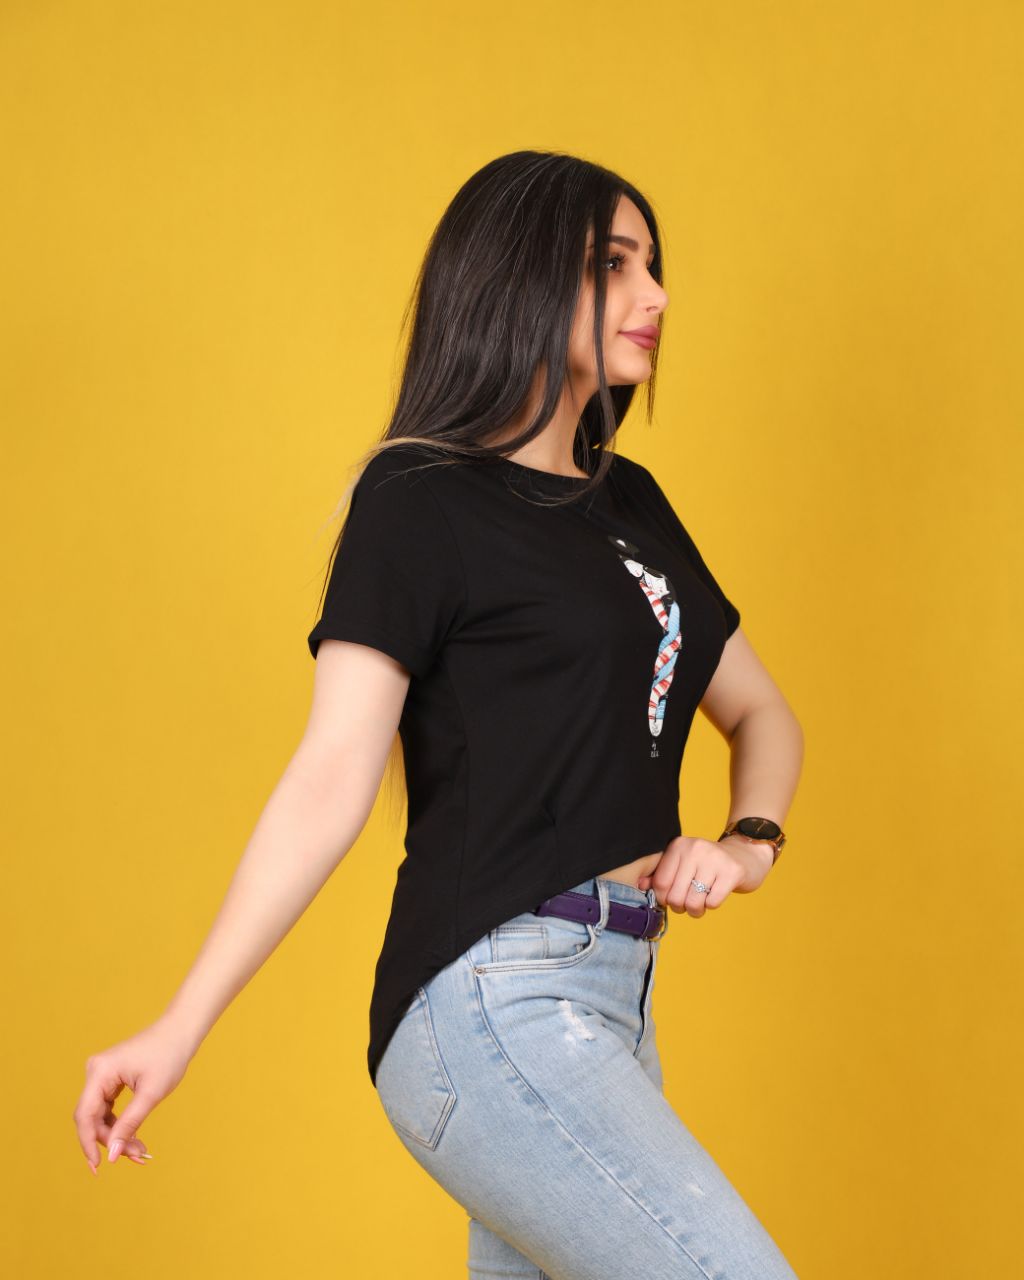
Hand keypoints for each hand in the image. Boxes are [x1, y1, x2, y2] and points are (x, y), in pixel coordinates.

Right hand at [73, 1017, 194, 1174]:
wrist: (180, 1032)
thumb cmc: (168, 1057)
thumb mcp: (151, 1094)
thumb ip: (129, 1124)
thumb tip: (112, 1155)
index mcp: (100, 1072)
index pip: (85, 1115)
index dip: (88, 1143)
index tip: (99, 1166)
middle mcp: (96, 1072)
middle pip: (93, 1118)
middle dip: (111, 1140)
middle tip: (136, 1157)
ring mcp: (102, 1076)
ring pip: (101, 1116)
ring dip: (117, 1135)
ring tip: (140, 1151)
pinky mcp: (111, 1080)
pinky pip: (109, 1109)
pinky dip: (121, 1124)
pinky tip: (135, 1138)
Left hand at [635, 834, 773, 918]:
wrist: (745, 855)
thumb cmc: (707, 865)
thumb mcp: (683, 864)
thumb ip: (661, 874)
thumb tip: (639, 885)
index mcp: (678, 846)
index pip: (660, 883)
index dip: (664, 899)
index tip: (671, 899)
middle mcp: (695, 848)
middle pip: (675, 896)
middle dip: (680, 907)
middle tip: (688, 904)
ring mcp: (715, 859)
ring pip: (693, 902)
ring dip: (696, 910)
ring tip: (700, 904)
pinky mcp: (732, 871)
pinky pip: (712, 902)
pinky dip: (712, 905)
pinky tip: (715, 895)